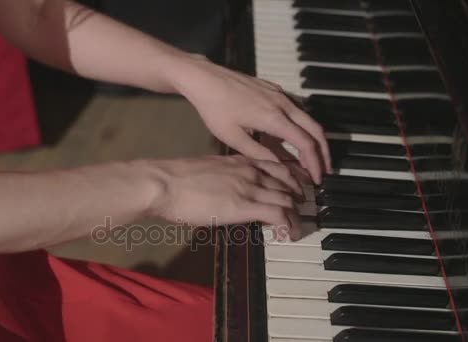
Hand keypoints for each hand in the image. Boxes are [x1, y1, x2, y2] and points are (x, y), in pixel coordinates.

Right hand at [146, 155, 303, 239]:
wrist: (165, 183)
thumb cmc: (176, 179)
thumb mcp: (206, 170)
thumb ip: (223, 177)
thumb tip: (225, 189)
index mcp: (240, 161)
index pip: (277, 166)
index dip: (292, 179)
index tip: (296, 190)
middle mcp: (250, 171)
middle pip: (288, 183)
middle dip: (299, 198)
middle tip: (302, 211)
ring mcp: (249, 187)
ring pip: (287, 199)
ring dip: (296, 215)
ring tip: (297, 228)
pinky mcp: (244, 206)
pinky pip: (277, 214)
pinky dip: (286, 225)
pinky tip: (286, 235)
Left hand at [168, 55, 330, 183]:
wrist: (205, 79)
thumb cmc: (215, 108)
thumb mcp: (233, 137)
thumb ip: (259, 154)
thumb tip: (279, 168)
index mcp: (274, 118)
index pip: (306, 143)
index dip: (315, 163)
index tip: (317, 178)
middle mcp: (283, 104)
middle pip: (316, 130)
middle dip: (323, 153)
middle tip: (324, 171)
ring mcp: (280, 95)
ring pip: (308, 119)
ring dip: (313, 140)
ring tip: (311, 160)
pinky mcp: (274, 90)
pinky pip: (296, 111)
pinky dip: (302, 127)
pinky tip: (293, 140)